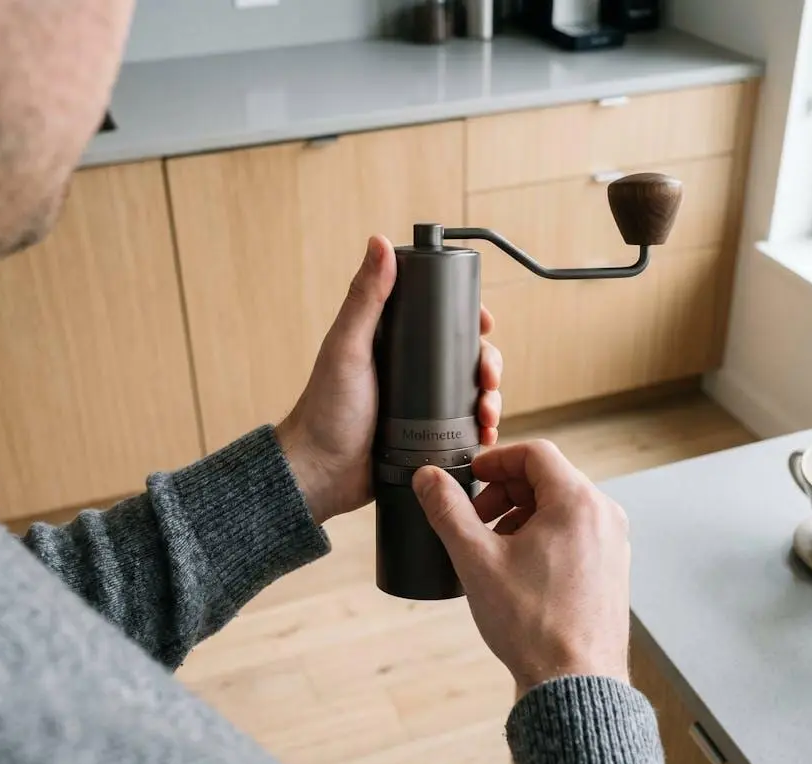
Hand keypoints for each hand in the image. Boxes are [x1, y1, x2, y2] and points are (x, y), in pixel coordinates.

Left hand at [276, 235, 502, 523]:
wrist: (320, 473)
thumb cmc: (324, 410)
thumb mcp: (347, 348)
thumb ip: (364, 298)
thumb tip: (380, 243)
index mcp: (393, 343)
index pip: (442, 320)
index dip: (469, 319)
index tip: (485, 324)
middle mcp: (411, 371)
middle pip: (466, 357)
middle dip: (489, 365)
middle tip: (489, 379)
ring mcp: (421, 406)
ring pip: (471, 393)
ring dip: (491, 399)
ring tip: (488, 414)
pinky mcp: (427, 438)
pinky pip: (465, 429)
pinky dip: (482, 430)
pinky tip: (487, 436)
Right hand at [411, 440, 631, 694]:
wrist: (574, 682)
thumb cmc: (532, 623)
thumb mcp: (476, 559)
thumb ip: (448, 511)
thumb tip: (427, 478)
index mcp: (578, 502)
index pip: (535, 453)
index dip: (495, 460)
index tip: (469, 476)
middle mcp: (604, 516)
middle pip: (548, 479)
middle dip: (504, 492)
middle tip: (474, 518)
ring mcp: (613, 543)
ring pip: (561, 507)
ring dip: (521, 515)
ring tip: (492, 547)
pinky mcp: (612, 568)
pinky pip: (575, 532)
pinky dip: (543, 535)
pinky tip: (517, 568)